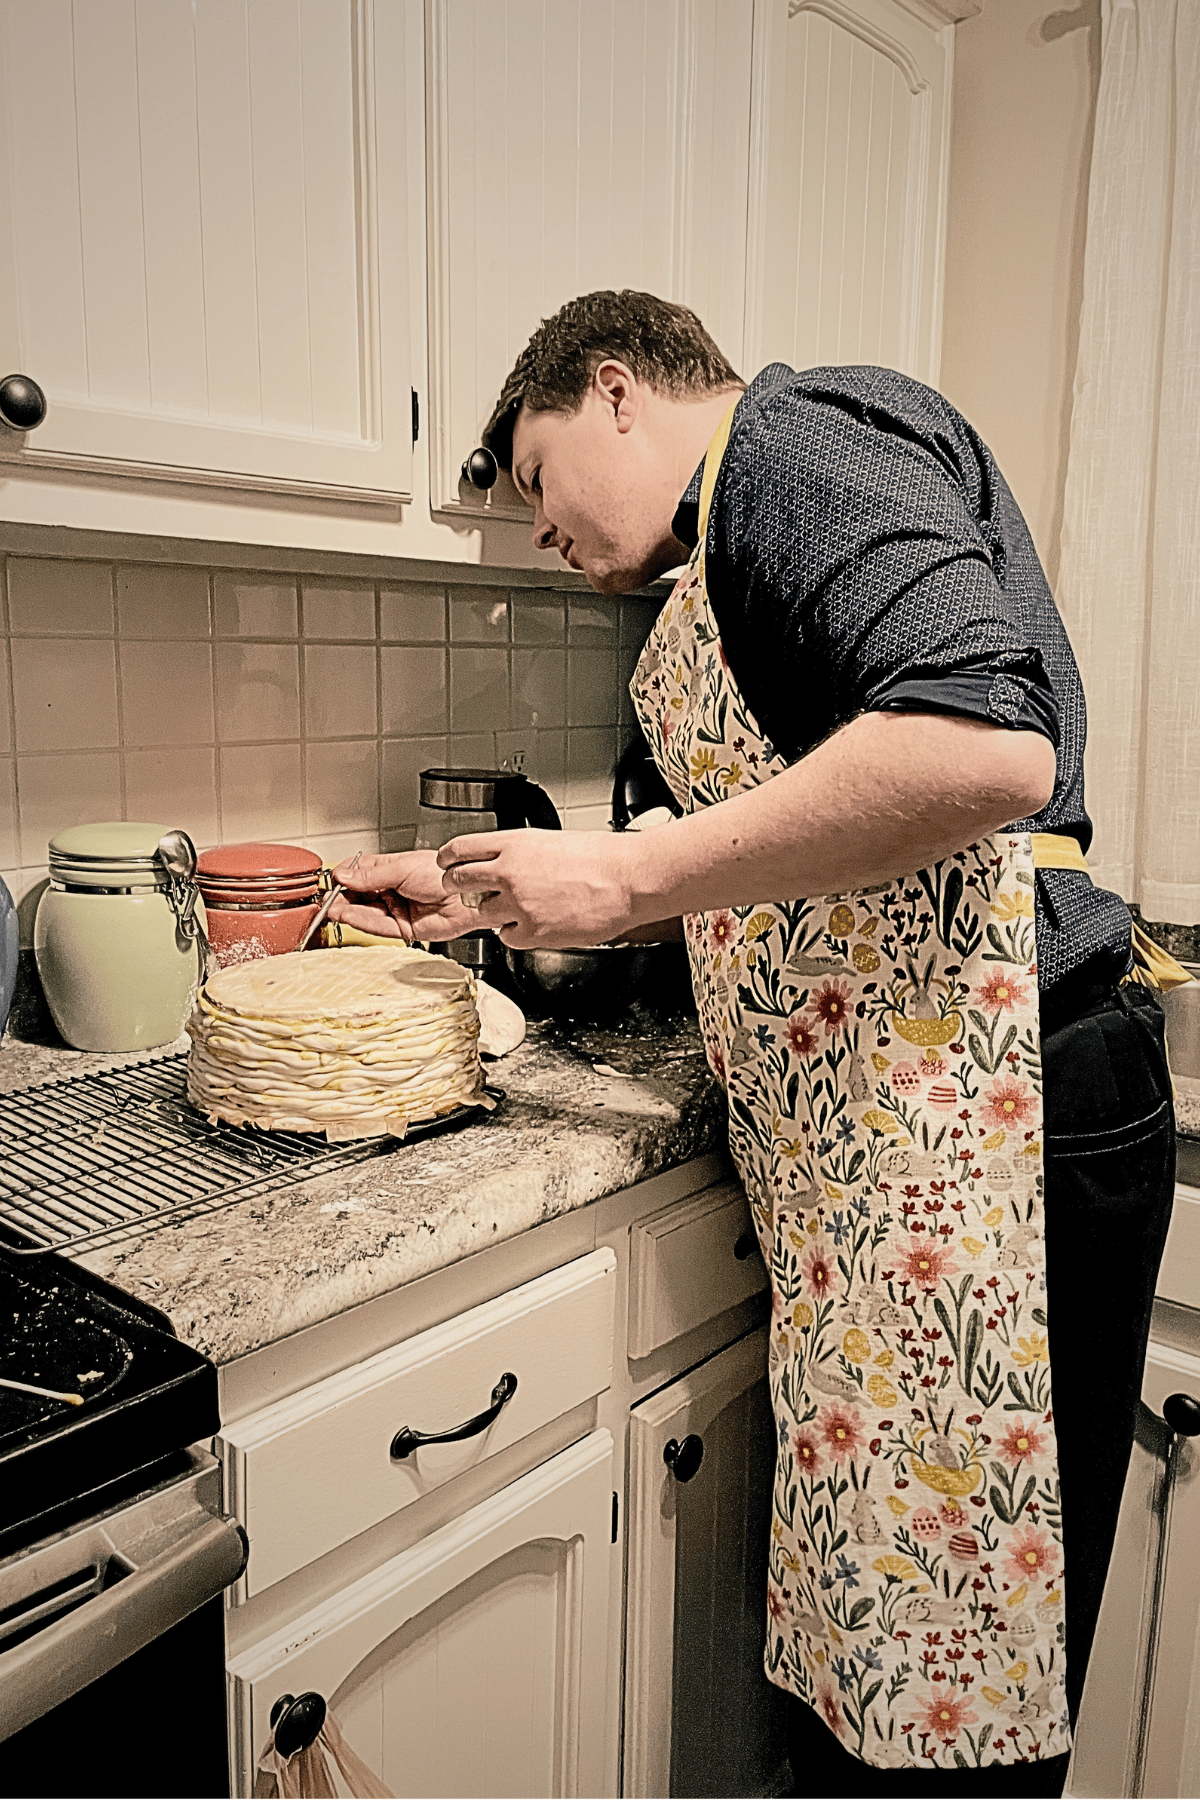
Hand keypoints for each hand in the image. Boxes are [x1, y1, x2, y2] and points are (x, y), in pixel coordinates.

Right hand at [326, 850, 479, 942]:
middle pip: (359, 895)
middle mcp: (393, 890)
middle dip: (342, 897)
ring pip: (365, 912)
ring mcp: (396, 910)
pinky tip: (348, 915)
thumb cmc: (445, 876)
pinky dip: (360, 921)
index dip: (344, 877)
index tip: (332, 880)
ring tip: (332, 907)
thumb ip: (371, 876)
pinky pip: (377, 926)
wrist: (468, 897)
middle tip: (327, 898)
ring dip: (347, 910)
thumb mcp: (402, 868)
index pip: (360, 873)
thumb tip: (344, 875)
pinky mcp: (403, 929)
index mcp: (393, 870)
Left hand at [436, 829, 640, 947]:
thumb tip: (501, 862)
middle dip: (454, 887)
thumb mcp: (549, 841)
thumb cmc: (600, 858)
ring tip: (515, 906)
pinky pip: (507, 937)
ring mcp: (519, 905)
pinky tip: (535, 923)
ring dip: (490, 911)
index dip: (448, 859)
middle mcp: (510, 873)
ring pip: (481, 912)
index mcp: (514, 844)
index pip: (459, 850)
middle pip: (458, 882)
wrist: (627, 880)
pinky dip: (516, 933)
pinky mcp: (532, 933)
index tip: (446, 864)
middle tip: (459, 890)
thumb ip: (518, 853)